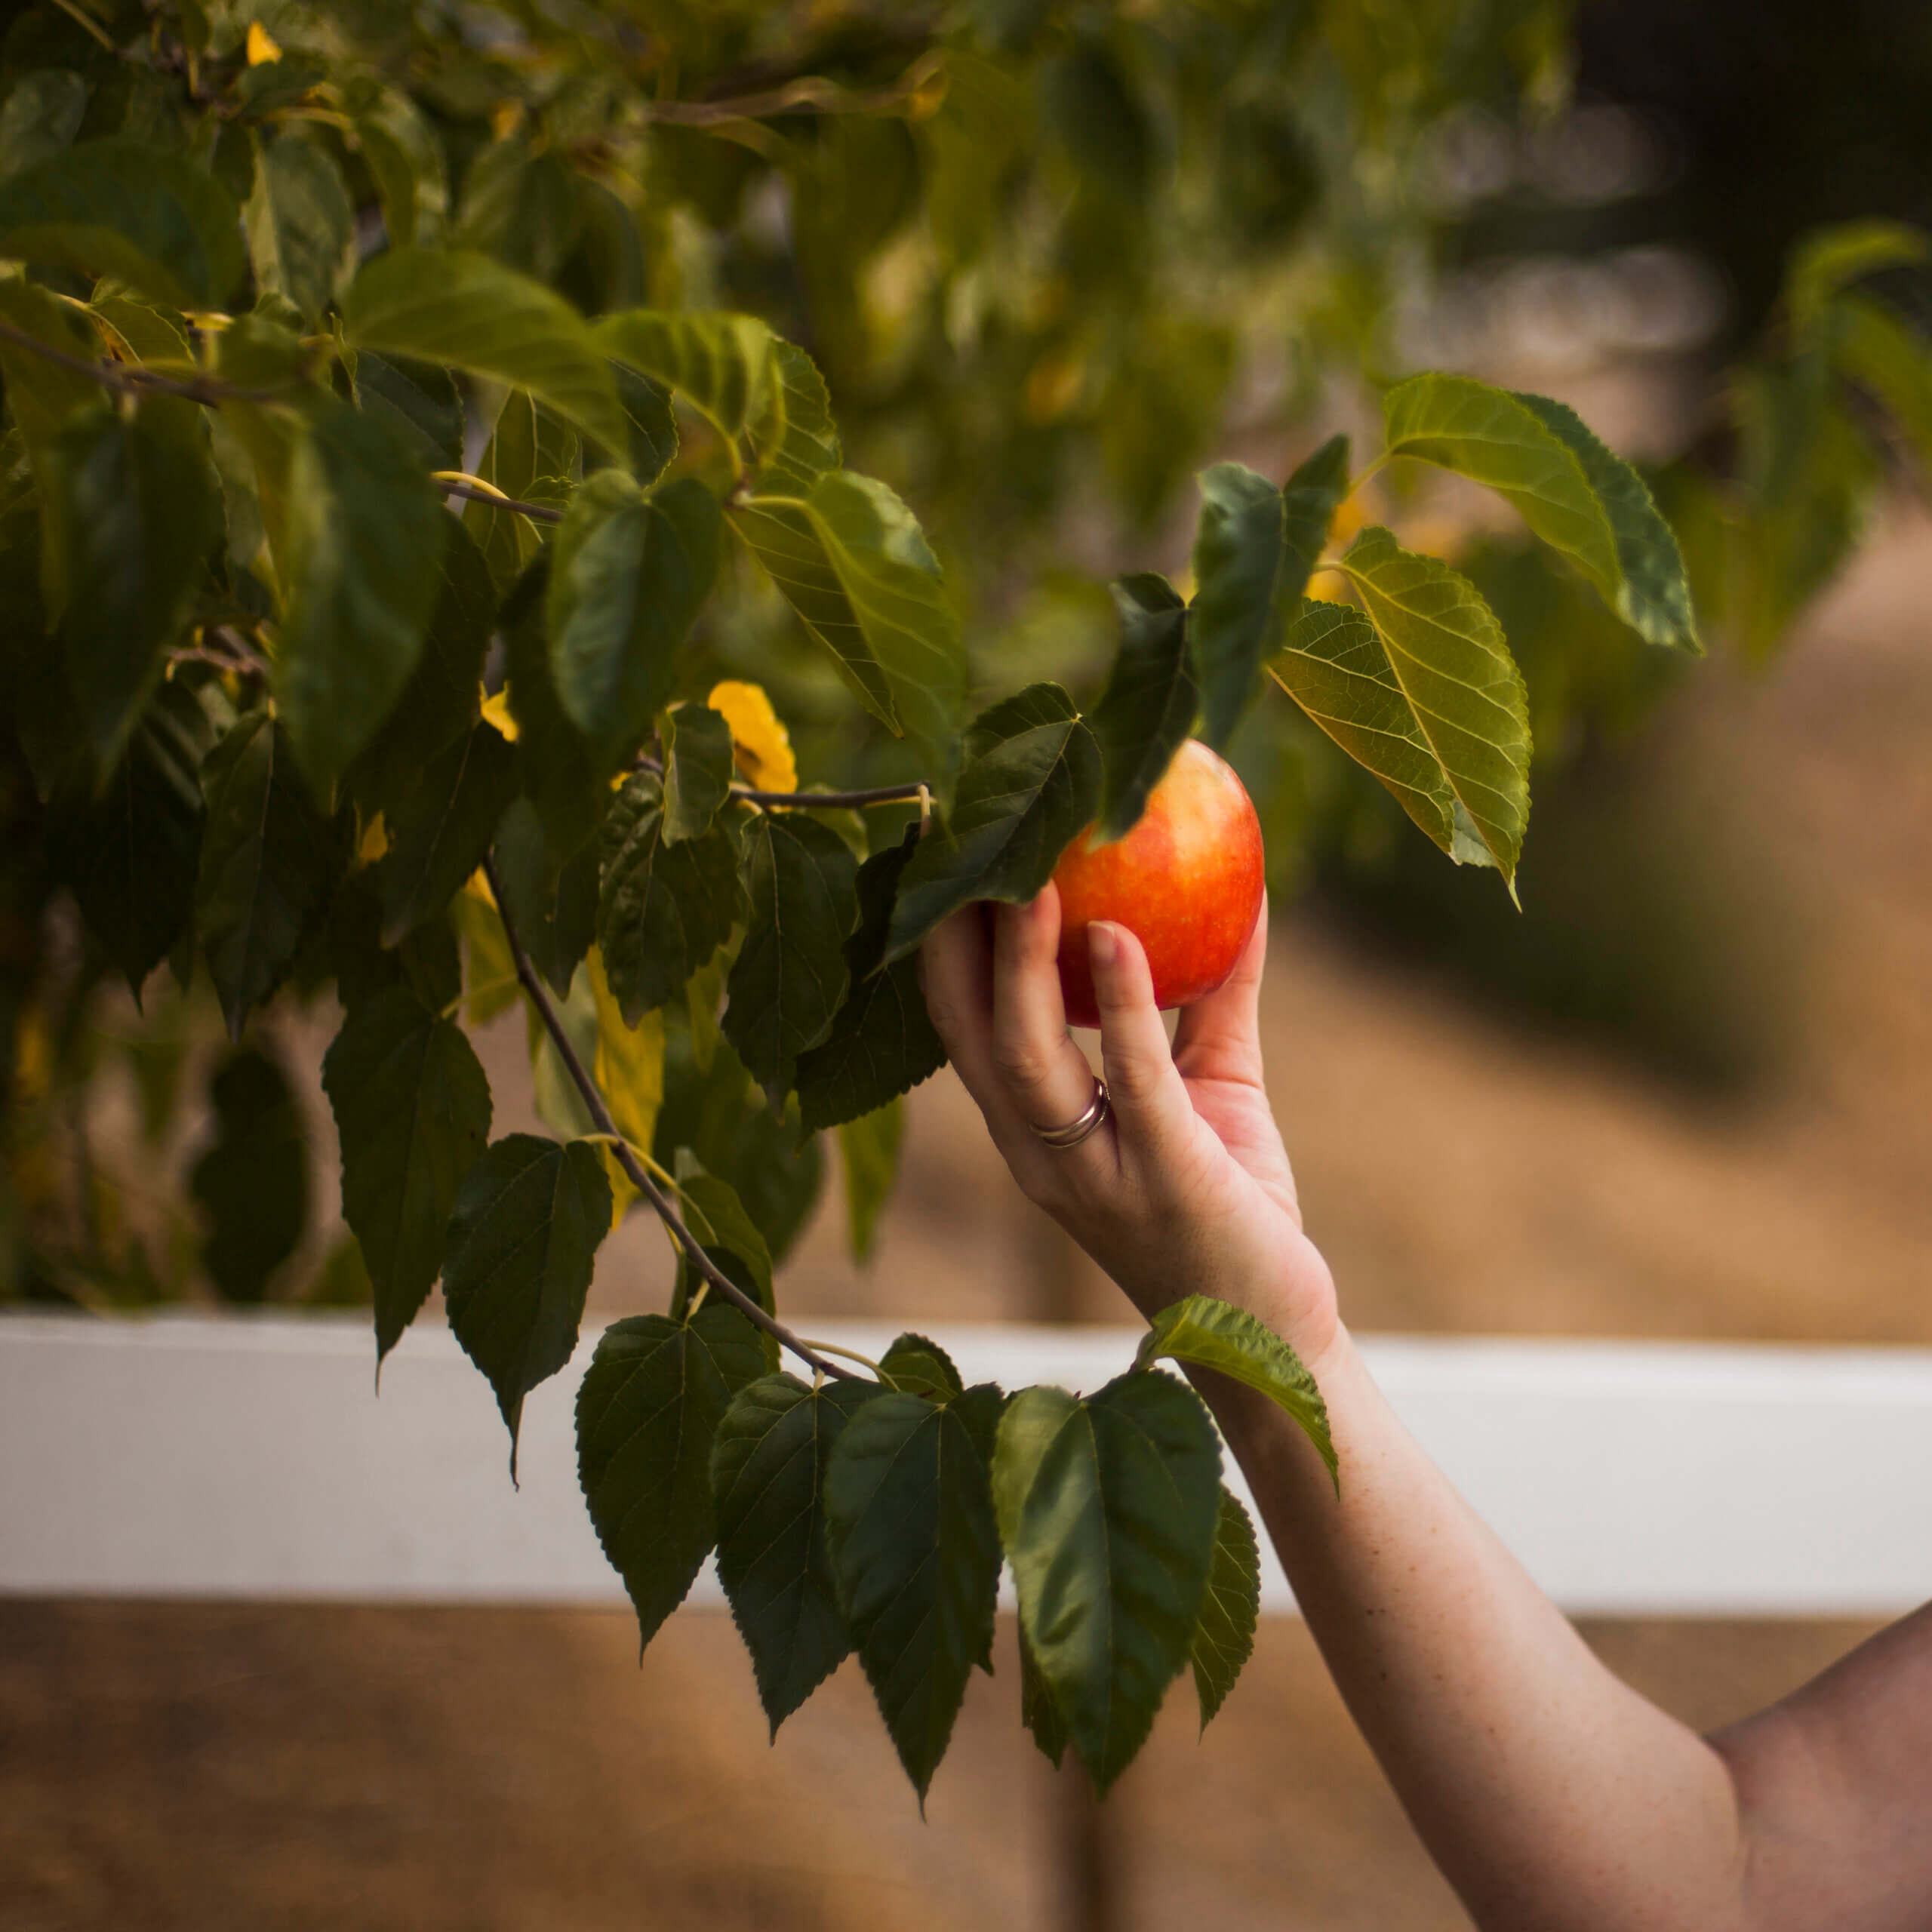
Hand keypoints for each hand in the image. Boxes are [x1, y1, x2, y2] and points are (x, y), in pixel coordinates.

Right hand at [918, 884, 1338, 1364]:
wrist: (1270, 1338)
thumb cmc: (1232, 1204)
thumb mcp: (1210, 1084)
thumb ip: (1208, 993)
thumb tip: (1237, 886)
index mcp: (1030, 1129)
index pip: (960, 1022)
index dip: (943, 938)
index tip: (950, 848)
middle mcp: (1036, 1154)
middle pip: (966, 1031)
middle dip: (952, 937)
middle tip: (967, 841)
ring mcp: (1089, 1174)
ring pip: (1023, 1056)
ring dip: (1020, 962)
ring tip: (1034, 875)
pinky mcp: (1161, 1178)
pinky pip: (1128, 1077)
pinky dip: (1119, 1002)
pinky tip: (1120, 934)